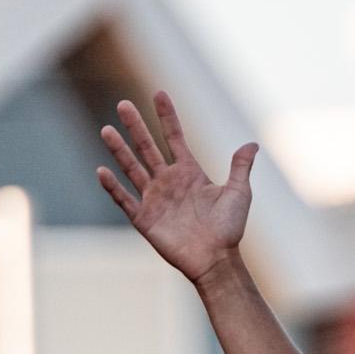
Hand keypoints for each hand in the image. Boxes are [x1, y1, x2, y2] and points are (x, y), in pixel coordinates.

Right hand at [96, 95, 256, 284]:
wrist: (216, 260)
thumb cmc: (229, 229)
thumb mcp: (238, 194)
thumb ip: (239, 167)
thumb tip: (252, 143)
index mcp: (189, 172)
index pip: (174, 138)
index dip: (167, 117)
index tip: (159, 93)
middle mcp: (168, 182)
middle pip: (147, 147)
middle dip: (136, 126)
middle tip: (123, 104)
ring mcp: (154, 199)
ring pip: (132, 168)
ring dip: (119, 150)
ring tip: (106, 129)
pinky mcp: (145, 219)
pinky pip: (125, 199)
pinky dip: (113, 187)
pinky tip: (102, 171)